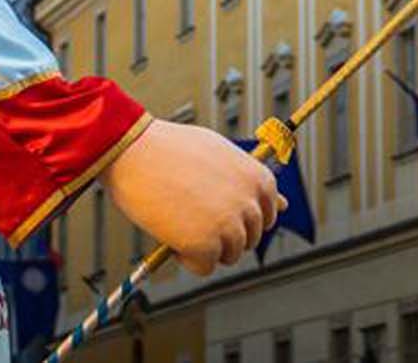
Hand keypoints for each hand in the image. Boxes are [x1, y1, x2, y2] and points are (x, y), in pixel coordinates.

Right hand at [100, 119, 283, 275]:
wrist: (134, 149)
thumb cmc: (172, 148)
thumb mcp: (221, 155)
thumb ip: (250, 181)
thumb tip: (284, 206)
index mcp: (259, 178)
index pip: (269, 213)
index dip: (242, 216)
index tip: (222, 213)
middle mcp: (250, 203)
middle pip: (248, 238)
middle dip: (224, 233)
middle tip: (194, 213)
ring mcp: (229, 225)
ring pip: (228, 255)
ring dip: (206, 246)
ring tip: (181, 218)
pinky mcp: (205, 245)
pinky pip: (204, 267)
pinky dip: (188, 258)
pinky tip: (172, 232)